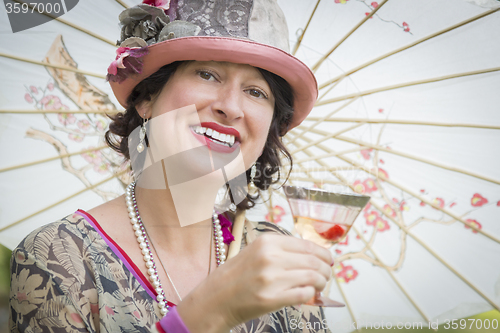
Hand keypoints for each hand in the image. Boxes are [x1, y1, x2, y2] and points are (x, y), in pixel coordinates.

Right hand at [177, 234, 332, 332]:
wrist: (216, 298)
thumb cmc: (237, 275)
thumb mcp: (256, 252)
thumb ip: (282, 250)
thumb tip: (314, 254)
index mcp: (267, 242)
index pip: (306, 245)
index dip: (323, 253)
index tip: (328, 259)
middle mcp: (270, 257)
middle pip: (313, 261)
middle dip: (325, 269)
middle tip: (326, 275)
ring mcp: (271, 278)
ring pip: (312, 277)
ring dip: (321, 282)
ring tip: (319, 286)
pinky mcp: (272, 298)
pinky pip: (304, 294)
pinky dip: (311, 294)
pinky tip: (307, 294)